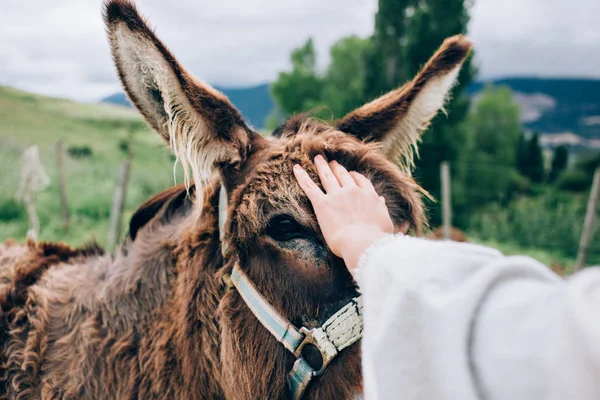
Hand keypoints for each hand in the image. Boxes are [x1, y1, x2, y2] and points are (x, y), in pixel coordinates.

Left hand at [293, 155, 393, 271]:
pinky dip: (301, 176)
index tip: (351, 174)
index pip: (361, 181)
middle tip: (332, 163)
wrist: (362, 242)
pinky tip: (296, 168)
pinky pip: (309, 187)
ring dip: (321, 166)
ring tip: (318, 159)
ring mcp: (336, 196)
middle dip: (337, 168)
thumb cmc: (376, 238)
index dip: (355, 176)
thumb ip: (382, 208)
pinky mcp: (322, 204)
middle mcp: (352, 191)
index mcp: (368, 196)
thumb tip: (382, 199)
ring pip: (327, 176)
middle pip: (343, 175)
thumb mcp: (386, 222)